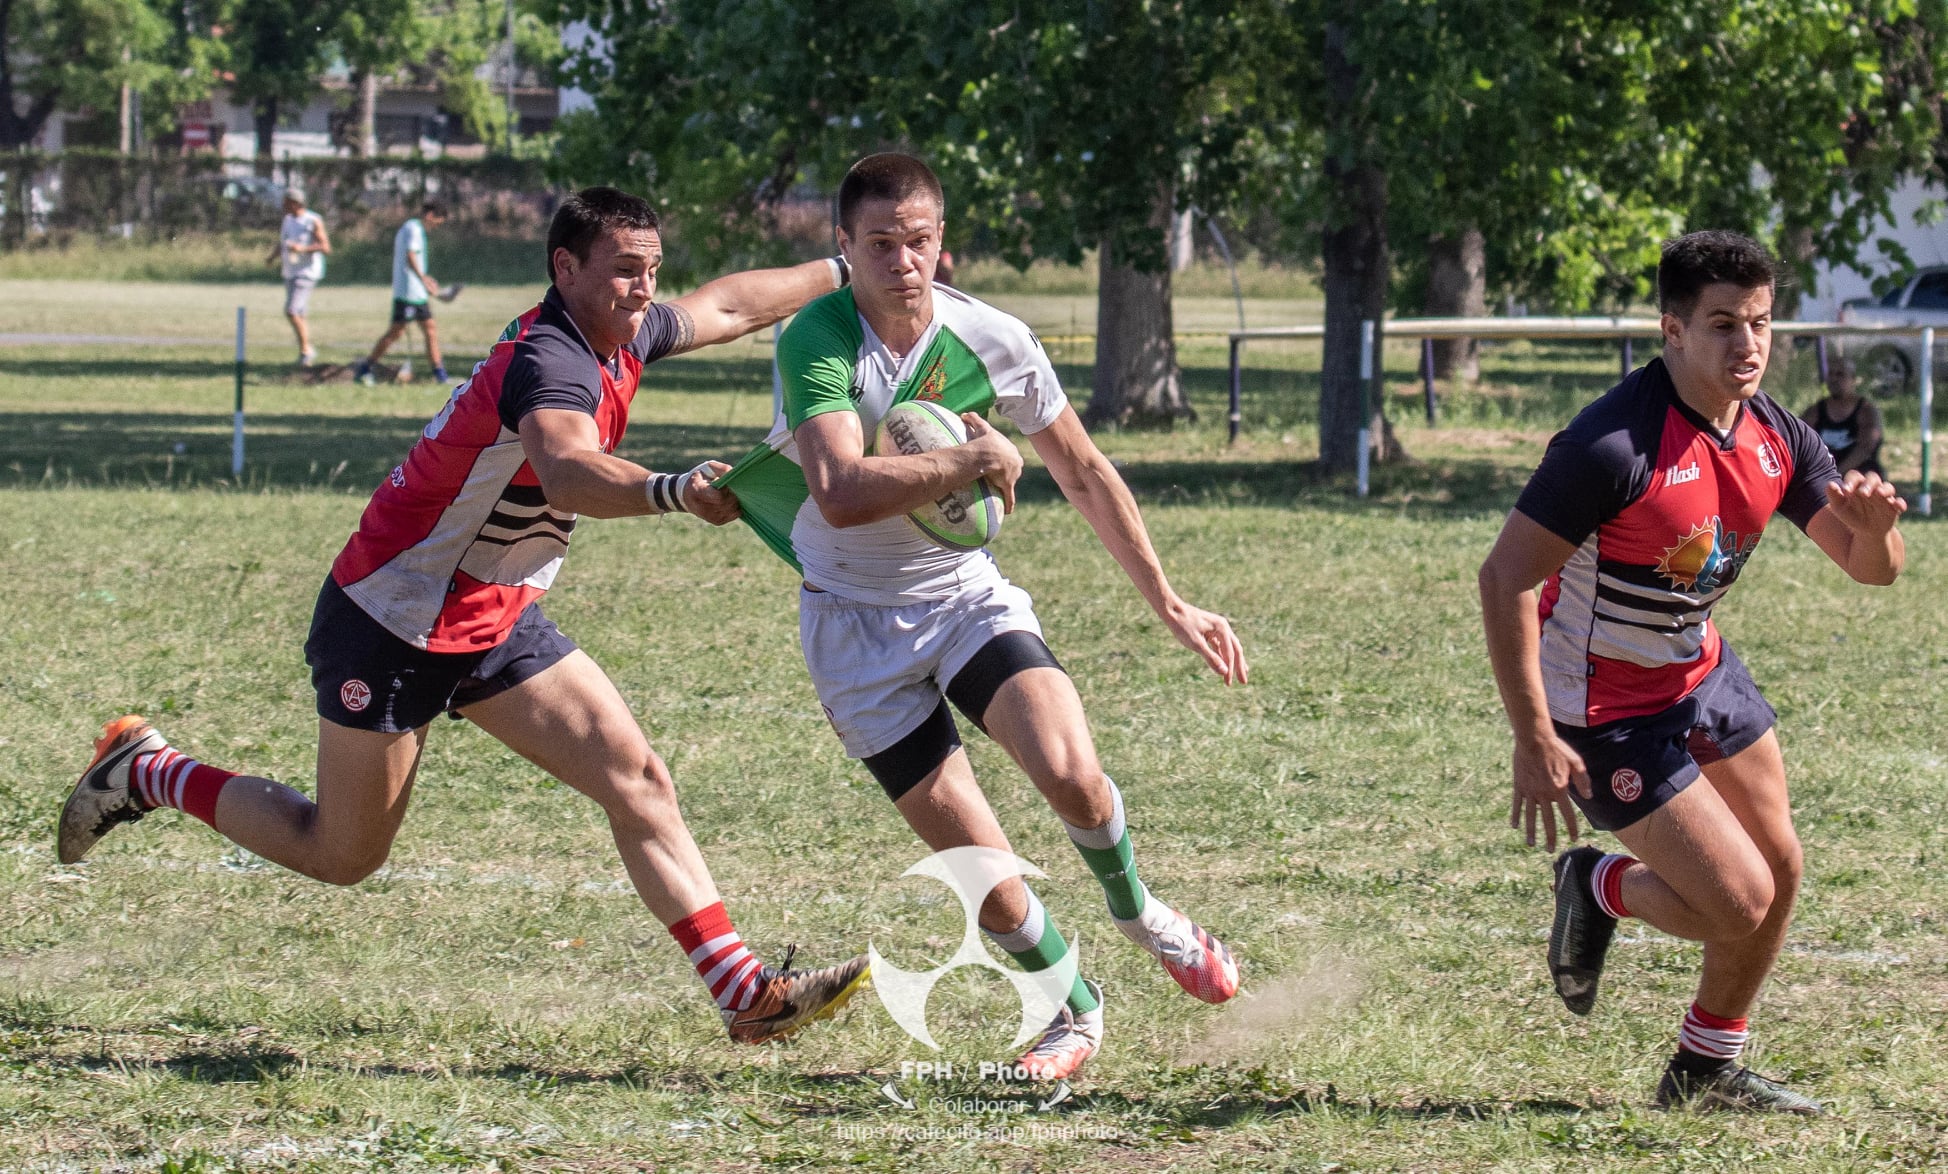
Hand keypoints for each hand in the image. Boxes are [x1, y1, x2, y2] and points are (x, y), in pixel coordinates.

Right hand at [683, 460, 739, 524]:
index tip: (728, 483)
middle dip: (733, 495)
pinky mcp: (716, 521)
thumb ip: (721, 469)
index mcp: (697, 490)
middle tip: (733, 487)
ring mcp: (709, 517)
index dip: (728, 490)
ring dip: (736, 501)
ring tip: (731, 493)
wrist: (686, 495)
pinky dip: (736, 508)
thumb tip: (733, 473)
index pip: (718, 496)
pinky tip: (731, 501)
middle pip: (726, 504)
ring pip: (731, 510)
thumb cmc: (700, 478)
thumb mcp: (707, 468)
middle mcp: (701, 507)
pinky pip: (733, 516)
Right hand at [962, 412, 1022, 513]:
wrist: (989, 452)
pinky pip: (1009, 497)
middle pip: (1013, 469)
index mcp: (1011, 451)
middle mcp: (1016, 463)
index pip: (1009, 455)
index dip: (1003, 458)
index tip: (997, 461)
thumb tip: (964, 414)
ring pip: (1010, 482)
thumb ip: (974, 418)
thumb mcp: (981, 426)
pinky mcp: (1008, 486)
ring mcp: (1013, 476)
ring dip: (1006, 487)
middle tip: (997, 476)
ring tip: (998, 491)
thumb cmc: (986, 440)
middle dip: (1007, 472)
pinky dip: (1009, 504)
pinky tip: (1009, 511)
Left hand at [1161, 598, 1248, 683]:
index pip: (1229, 653)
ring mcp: (1217, 628)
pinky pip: (1220, 645)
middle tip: (1243, 682)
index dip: (1230, 669)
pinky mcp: (1210, 630)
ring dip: (1233, 661)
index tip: (1228, 683)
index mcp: (1222, 628)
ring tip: (1240, 673)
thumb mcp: (1196, 644)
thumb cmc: (1182, 626)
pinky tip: (1224, 663)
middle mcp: (1223, 627)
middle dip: (1239, 666)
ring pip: (1229, 647)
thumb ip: (1211, 658)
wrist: (1171, 609)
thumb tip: (1224, 672)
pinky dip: (1223, 655)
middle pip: (1235, 649)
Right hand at [1510, 731, 1589, 851]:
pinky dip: (1515, 815)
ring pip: (1530, 816)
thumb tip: (1589, 796)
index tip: (1573, 838)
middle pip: (1548, 820)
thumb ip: (1583, 781)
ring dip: (1531, 832)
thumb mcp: (1576, 762)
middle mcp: (1544, 794)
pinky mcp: (1519, 786)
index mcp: (1559, 790)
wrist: (1533, 739)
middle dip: (1550, 837)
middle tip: (1550, 850)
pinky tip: (1514, 826)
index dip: (1571, 828)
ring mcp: (1530, 791)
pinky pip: (1517, 804)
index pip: (1567, 814)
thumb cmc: (1557, 749)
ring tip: (1532, 844)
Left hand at [1824, 470, 1905, 536]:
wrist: (1866, 532)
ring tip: (1879, 494)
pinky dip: (1900, 503)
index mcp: (1857, 486)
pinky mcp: (1894, 507)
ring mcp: (1885, 497)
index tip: (1845, 491)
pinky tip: (1897, 506)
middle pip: (1873, 478)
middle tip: (1862, 493)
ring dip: (1885, 489)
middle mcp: (1872, 488)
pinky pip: (1900, 502)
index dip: (1851, 481)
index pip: (1855, 477)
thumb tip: (1830, 484)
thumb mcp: (1839, 508)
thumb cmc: (1851, 516)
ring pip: (1888, 487)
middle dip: (1868, 484)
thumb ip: (1834, 496)